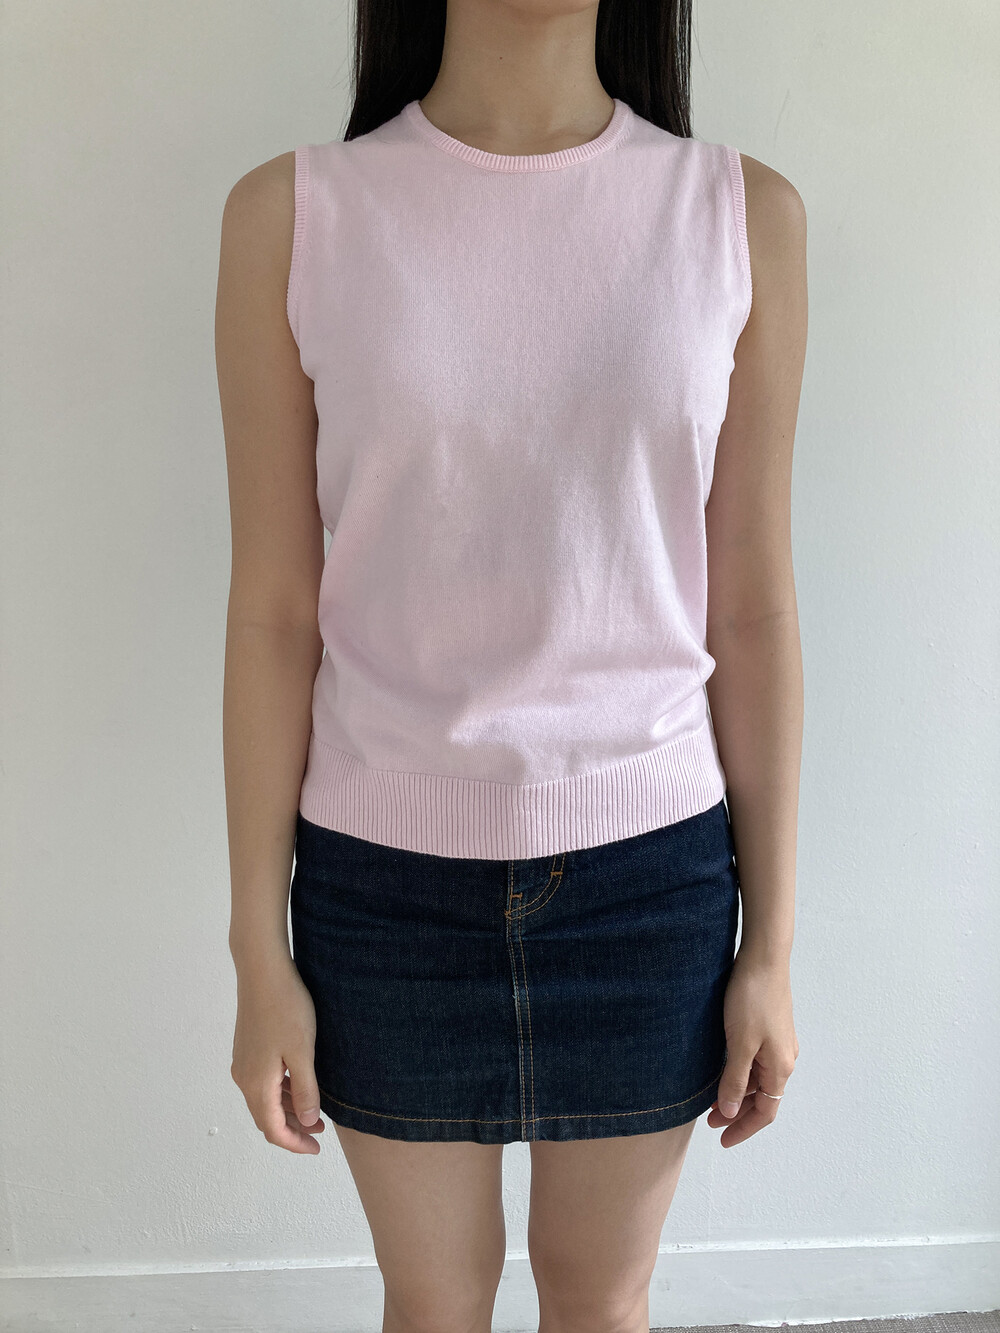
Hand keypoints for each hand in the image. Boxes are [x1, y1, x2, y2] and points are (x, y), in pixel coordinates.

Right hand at [230, 952, 325, 1153]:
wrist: (263, 971)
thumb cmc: (285, 1008)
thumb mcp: (303, 1052)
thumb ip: (306, 1090)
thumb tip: (308, 1122)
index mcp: (257, 1084)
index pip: (273, 1129)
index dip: (294, 1143)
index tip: (316, 1148)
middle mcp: (244, 1077)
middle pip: (266, 1117)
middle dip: (293, 1129)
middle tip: (320, 1133)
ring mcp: (244, 1062)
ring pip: (265, 1099)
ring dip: (288, 1110)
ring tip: (315, 1111)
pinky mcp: (248, 1048)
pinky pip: (263, 1082)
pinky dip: (281, 1091)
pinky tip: (300, 1084)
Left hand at [706, 947, 797, 1147]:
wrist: (764, 957)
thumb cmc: (752, 999)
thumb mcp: (740, 1044)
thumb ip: (736, 1081)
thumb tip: (733, 1113)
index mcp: (780, 1067)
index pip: (766, 1112)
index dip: (744, 1129)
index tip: (721, 1139)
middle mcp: (784, 1058)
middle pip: (763, 1098)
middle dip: (738, 1113)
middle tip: (709, 1120)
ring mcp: (778, 1042)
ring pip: (759, 1080)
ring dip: (738, 1093)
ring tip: (712, 1099)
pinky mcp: (770, 1027)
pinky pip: (757, 1062)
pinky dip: (741, 1074)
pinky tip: (724, 1071)